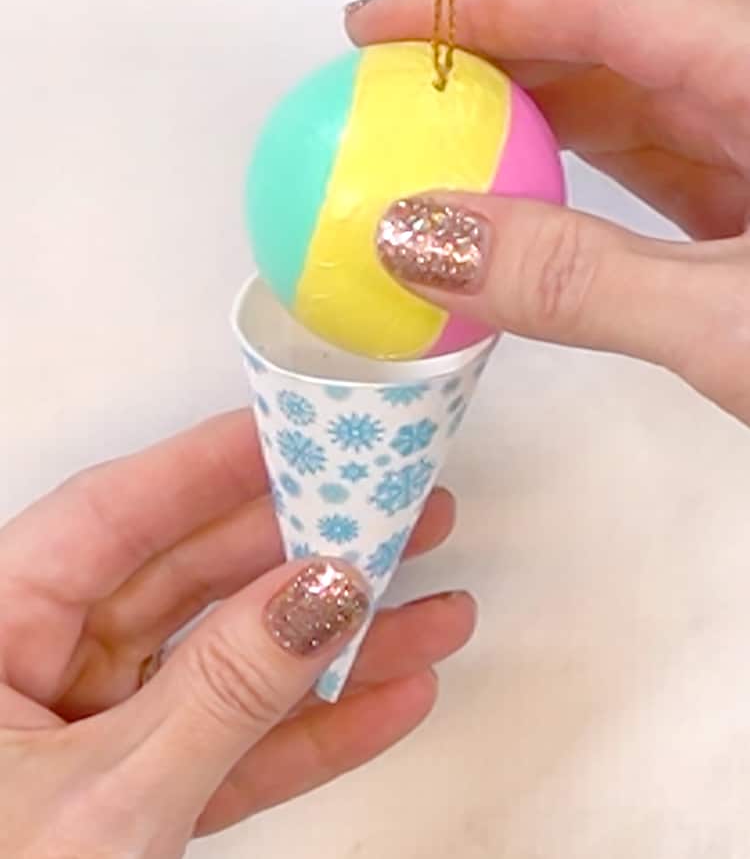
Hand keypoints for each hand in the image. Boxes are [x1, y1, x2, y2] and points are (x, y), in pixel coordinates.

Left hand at [0, 411, 473, 856]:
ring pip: (230, 661)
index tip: (306, 426)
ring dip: (337, 641)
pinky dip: (317, 729)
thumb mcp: (105, 800)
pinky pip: (237, 745)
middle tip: (399, 509)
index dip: (217, 462)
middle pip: (192, 577)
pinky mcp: (140, 795)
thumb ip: (221, 693)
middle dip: (306, 547)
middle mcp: (41, 664)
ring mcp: (97, 731)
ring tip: (434, 602)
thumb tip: (325, 593)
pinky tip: (395, 694)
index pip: (117, 514)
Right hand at [348, 0, 749, 423]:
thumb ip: (575, 277)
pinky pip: (657, 158)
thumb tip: (418, 236)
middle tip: (390, 88)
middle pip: (616, 26)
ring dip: (533, 112)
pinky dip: (580, 171)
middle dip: (496, 46)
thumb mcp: (732, 323)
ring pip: (633, 93)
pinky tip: (523, 199)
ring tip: (437, 144)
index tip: (373, 25)